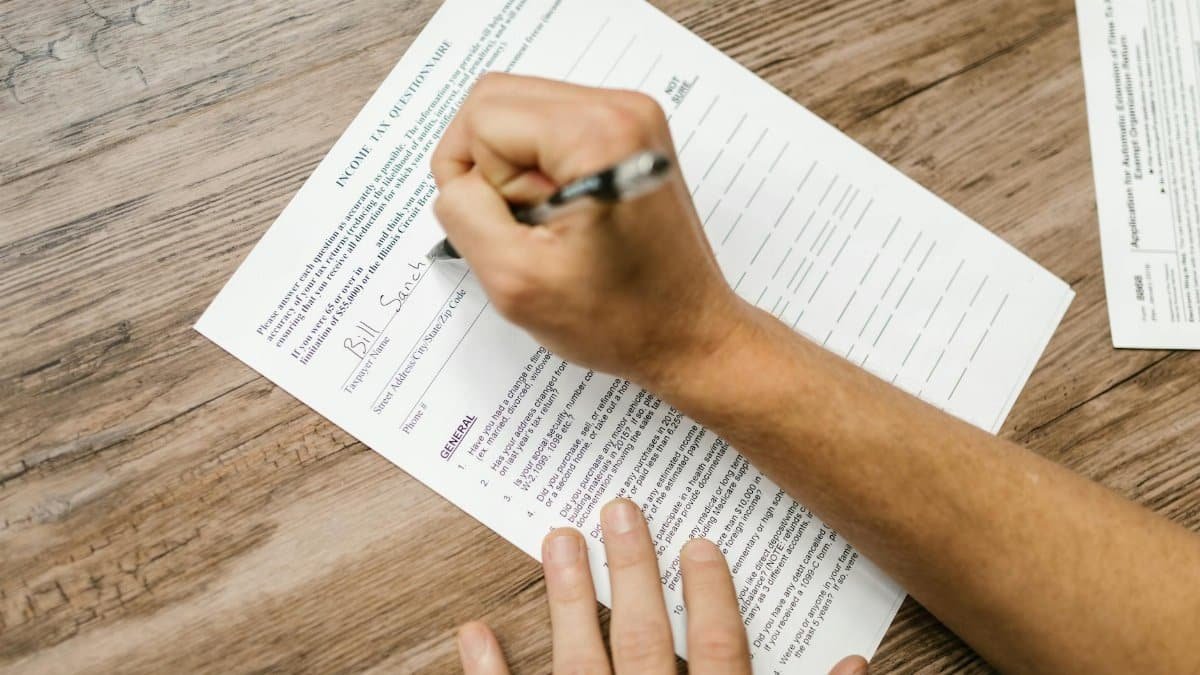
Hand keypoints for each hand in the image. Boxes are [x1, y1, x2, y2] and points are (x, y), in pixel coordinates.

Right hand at [431, 74, 750, 389]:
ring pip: (518, 113)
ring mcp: (630, 116)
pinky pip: (546, 129)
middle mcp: (621, 109)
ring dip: (514, 173)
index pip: (482, 118)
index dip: (475, 181)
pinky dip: (538, 172)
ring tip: (552, 224)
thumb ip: (464, 214)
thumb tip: (456, 180)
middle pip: (496, 101)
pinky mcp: (628, 133)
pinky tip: (566, 216)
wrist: (688, 333)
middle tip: (529, 225)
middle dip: (489, 169)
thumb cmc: (622, 319)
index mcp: (599, 134)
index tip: (518, 229)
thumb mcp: (515, 281)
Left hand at [456, 498, 869, 674]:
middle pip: (644, 642)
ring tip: (556, 538)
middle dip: (634, 574)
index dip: (713, 598)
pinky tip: (474, 632)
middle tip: (618, 510)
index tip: (701, 542)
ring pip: (578, 665)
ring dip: (566, 600)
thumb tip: (858, 667)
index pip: (722, 656)